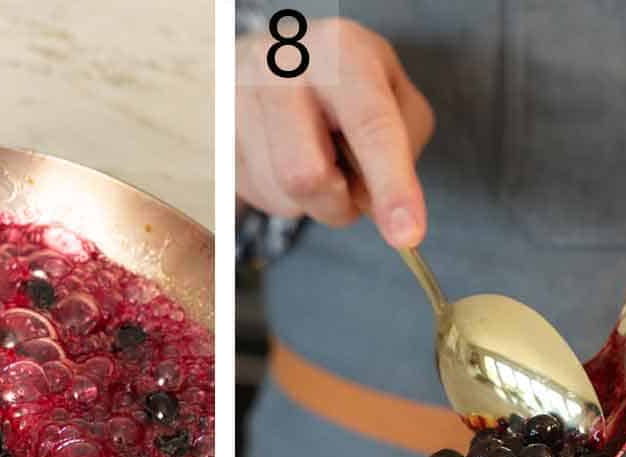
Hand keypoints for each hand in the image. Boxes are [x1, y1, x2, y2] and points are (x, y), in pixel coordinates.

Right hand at [236, 18, 434, 247]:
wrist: (278, 59)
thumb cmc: (346, 82)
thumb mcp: (393, 95)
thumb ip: (402, 150)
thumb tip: (380, 210)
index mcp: (339, 51)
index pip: (370, 127)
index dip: (392, 185)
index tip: (407, 236)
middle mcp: (280, 70)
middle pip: (308, 175)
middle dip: (338, 204)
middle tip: (350, 192)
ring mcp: (238, 102)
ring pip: (282, 195)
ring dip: (313, 201)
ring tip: (317, 157)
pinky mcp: (218, 136)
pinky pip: (258, 196)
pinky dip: (285, 194)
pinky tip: (287, 158)